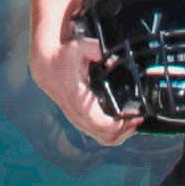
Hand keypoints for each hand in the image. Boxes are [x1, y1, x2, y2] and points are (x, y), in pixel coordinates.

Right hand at [31, 31, 137, 145]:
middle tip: (138, 119)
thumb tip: (115, 61)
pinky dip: (110, 133)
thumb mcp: (82, 47)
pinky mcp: (77, 119)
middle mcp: (75, 112)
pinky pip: (96, 133)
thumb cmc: (65, 57)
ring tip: (133, 123)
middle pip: (103, 134)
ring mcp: (76, 118)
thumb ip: (99, 51)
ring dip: (118, 134)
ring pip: (100, 137)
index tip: (133, 116)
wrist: (46, 65)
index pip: (99, 122)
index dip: (119, 125)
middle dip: (124, 130)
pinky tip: (121, 124)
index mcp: (77, 97)